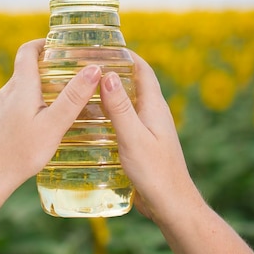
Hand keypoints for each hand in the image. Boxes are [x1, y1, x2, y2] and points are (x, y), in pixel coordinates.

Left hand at [0, 39, 101, 192]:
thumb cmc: (21, 152)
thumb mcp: (53, 124)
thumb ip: (73, 97)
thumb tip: (94, 69)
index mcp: (21, 86)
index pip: (27, 51)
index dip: (43, 43)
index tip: (62, 45)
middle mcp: (7, 92)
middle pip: (26, 67)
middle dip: (49, 64)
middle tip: (72, 70)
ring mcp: (1, 107)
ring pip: (23, 86)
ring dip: (42, 84)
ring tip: (65, 95)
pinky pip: (18, 102)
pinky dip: (34, 101)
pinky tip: (46, 119)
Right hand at [99, 52, 200, 222]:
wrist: (171, 207)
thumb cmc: (156, 173)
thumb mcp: (134, 138)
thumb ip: (120, 108)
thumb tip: (109, 75)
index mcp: (155, 107)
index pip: (143, 70)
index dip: (127, 55)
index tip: (104, 46)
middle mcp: (153, 115)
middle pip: (133, 85)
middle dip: (112, 73)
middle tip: (85, 68)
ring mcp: (148, 131)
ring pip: (126, 105)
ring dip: (108, 96)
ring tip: (81, 93)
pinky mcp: (141, 146)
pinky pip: (123, 123)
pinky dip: (107, 118)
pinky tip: (89, 125)